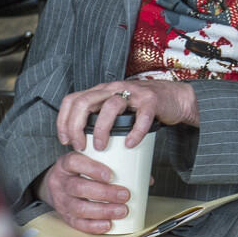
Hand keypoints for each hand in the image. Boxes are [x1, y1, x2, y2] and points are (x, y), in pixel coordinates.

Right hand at [38, 152, 128, 233]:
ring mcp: (61, 201)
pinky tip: (108, 224)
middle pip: (79, 188)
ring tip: (121, 211)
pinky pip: (78, 224)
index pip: (74, 162)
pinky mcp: (65, 217)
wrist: (54, 186)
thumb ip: (105, 161)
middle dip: (105, 193)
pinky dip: (94, 226)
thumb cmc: (77, 171)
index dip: (92, 169)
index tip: (111, 175)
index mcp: (65, 164)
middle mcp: (60, 182)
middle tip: (124, 195)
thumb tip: (140, 172)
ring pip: (79, 208)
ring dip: (103, 211)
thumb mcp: (85, 160)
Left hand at [55, 79, 197, 153]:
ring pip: (110, 106)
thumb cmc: (140, 108)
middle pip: (85, 102)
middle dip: (76, 126)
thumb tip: (83, 148)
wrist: (173, 98)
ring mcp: (133, 93)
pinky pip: (141, 117)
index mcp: (101, 91)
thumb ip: (100, 119)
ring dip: (102, 129)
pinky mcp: (151, 101)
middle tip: (80, 146)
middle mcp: (113, 89)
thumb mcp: (115, 110)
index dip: (63, 120)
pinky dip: (134, 132)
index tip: (65, 140)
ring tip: (101, 147)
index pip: (73, 100)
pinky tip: (129, 144)